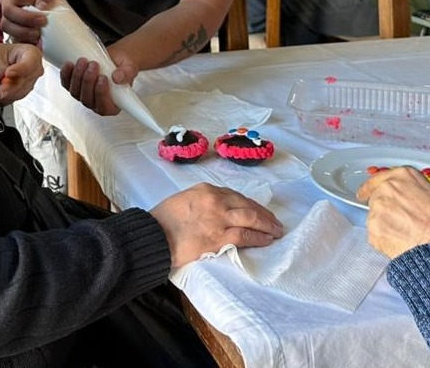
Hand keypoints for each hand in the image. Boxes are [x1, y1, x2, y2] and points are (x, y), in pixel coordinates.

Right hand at [0, 0, 65, 43]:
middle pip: (8, 11)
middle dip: (26, 19)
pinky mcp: (10, 28)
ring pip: (6, 25)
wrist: (46, 2)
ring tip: (37, 34)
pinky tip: (33, 40)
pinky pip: (10, 36)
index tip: (42, 6)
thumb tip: (42, 5)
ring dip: (22, 32)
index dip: (28, 1)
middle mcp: (6, 0)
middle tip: (42, 22)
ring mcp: (6, 15)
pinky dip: (22, 40)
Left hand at [0, 42, 43, 104]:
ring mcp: (27, 85)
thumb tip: (2, 76)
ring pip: (16, 94)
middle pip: (25, 82)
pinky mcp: (18, 95)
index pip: (31, 63)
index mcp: (31, 54)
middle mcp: (32, 71)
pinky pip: (8, 100)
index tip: (8, 73)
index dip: (21, 70)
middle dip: (9, 87)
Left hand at [59, 49, 138, 115]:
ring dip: (77, 76)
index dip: (101, 95)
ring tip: (83, 61)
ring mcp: (84, 96)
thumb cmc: (122, 68)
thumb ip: (127, 73)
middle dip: (88, 81)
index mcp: (112, 105)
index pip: (104, 107)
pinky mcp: (74, 87)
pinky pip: (66, 84)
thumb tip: (117, 78)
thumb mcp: (130, 68)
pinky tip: (69, 64)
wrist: (114, 59)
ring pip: (75, 92)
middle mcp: (96, 104)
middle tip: (93, 65)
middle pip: (87, 99)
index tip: (103, 78)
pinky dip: (66, 74)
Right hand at [150, 183, 284, 268]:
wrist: (153, 235)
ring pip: (251, 218)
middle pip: (247, 204)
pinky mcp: (219, 236)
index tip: (258, 211)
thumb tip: (215, 212)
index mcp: (206, 189)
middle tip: (275, 222)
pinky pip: (245, 235)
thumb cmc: (162, 220)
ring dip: (267, 225)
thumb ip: (202, 202)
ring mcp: (219, 217)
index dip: (250, 204)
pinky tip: (267, 240)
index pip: (235, 195)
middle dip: (264, 214)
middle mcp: (216, 200)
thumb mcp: (183, 201)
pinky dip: (259, 237)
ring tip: (276, 231)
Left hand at [356, 166, 429, 258]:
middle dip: (386, 212)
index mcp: (403, 176)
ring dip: (386, 227)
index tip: (364, 193)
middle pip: (376, 199)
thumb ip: (414, 194)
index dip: (371, 188)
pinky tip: (401, 244)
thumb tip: (411, 204)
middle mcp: (387, 188)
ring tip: (407, 236)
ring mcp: (378, 209)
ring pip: (375, 218)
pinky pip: (375, 236)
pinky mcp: (374, 229)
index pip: (378, 180)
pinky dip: (385, 242)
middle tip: (401, 224)